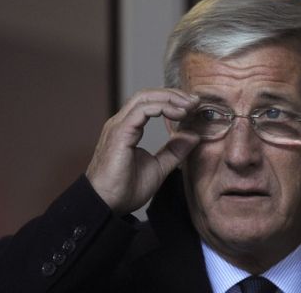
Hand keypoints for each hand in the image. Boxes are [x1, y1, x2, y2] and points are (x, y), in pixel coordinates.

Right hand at [86, 88, 199, 215]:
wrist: (106, 206)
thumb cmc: (124, 189)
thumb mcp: (159, 167)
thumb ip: (174, 150)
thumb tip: (193, 135)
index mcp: (128, 128)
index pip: (149, 103)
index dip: (172, 100)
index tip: (193, 107)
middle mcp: (121, 122)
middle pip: (147, 94)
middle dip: (173, 94)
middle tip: (195, 101)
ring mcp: (118, 126)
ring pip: (144, 97)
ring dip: (170, 98)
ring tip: (189, 105)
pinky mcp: (119, 133)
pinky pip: (141, 110)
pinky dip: (162, 107)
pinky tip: (179, 114)